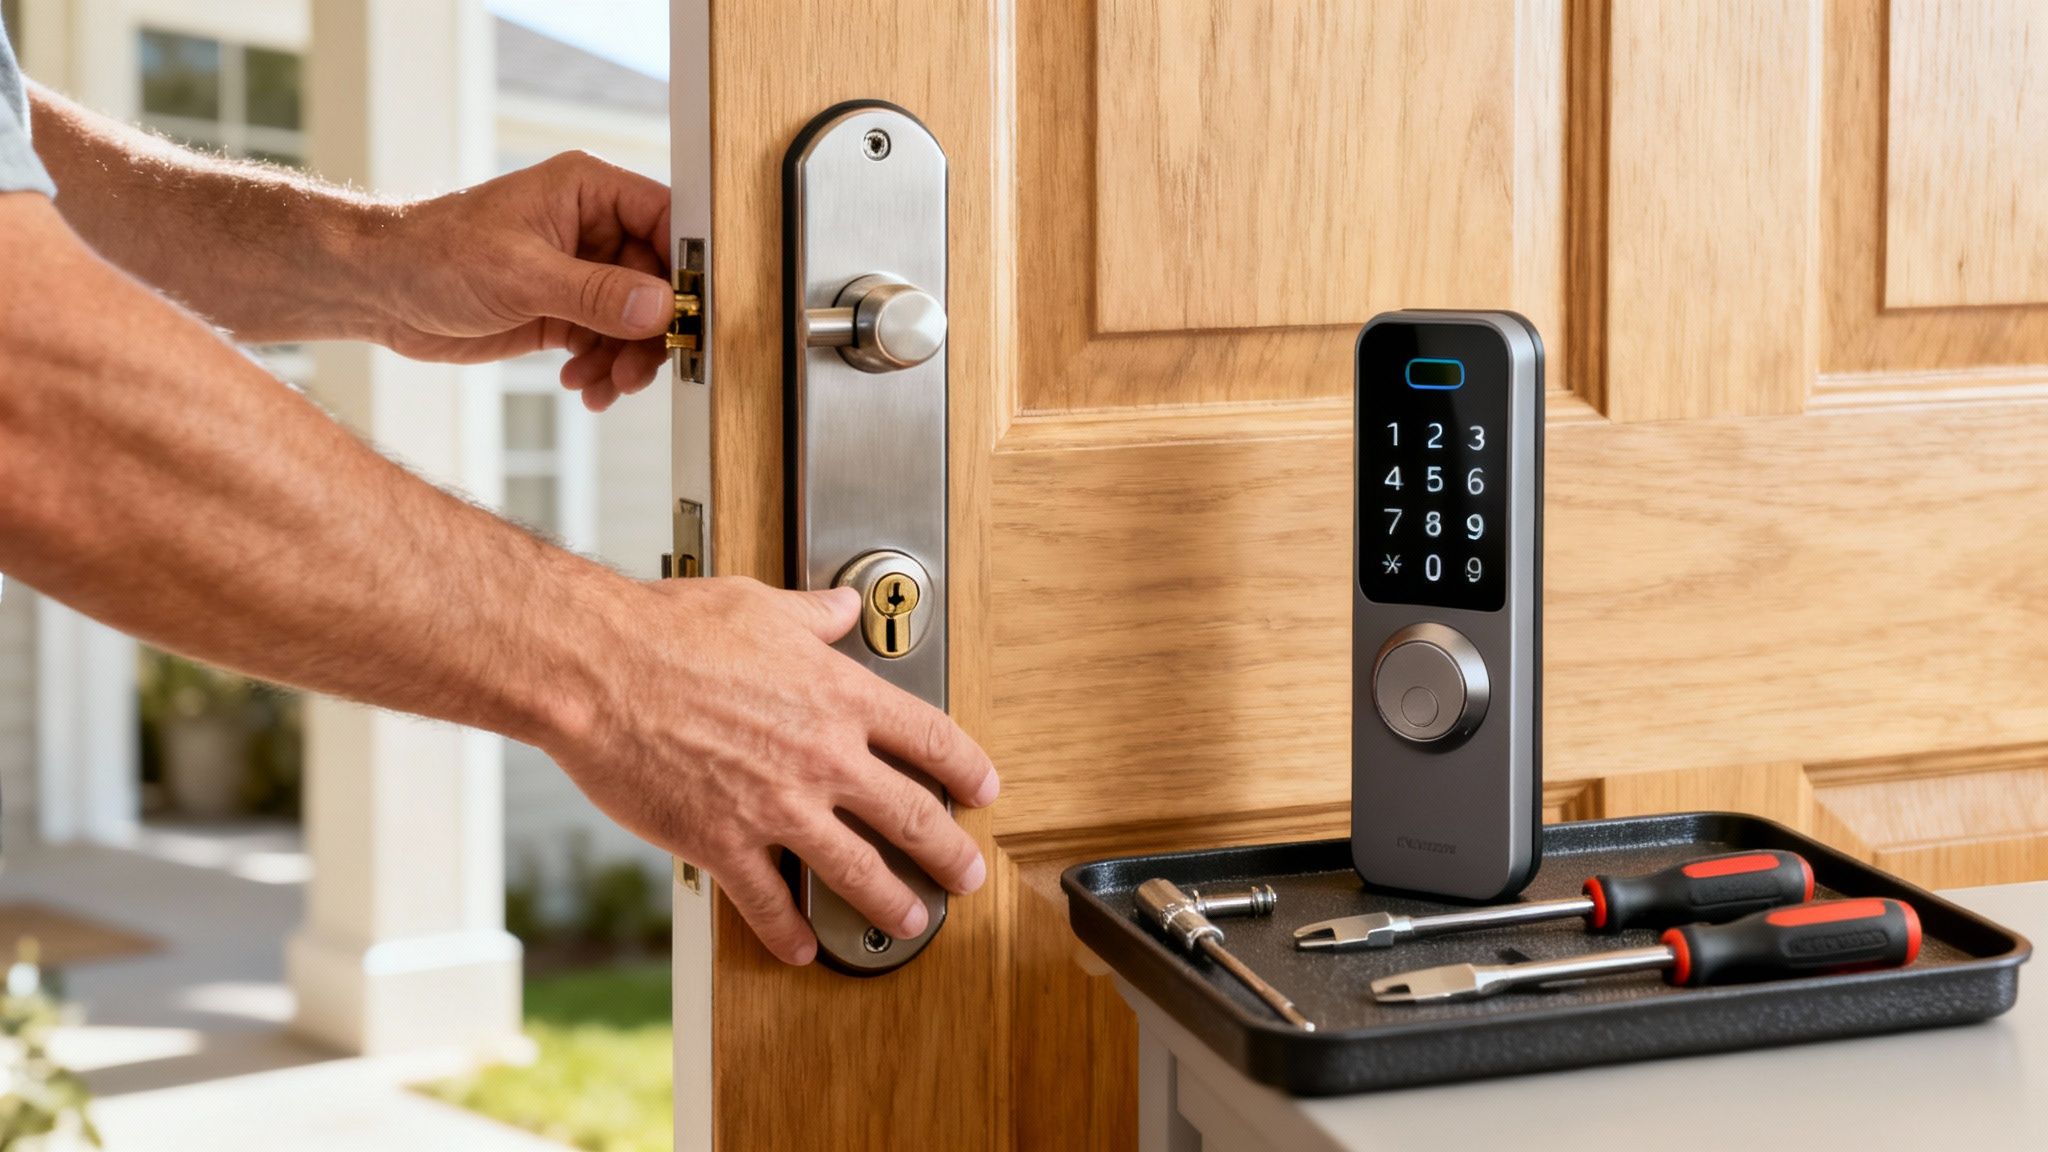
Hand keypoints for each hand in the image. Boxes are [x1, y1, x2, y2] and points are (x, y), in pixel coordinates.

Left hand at [369, 151, 672, 410]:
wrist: (380, 289)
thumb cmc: (435, 254)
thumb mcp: (522, 275)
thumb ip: (597, 292)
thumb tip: (661, 307)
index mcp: (588, 192)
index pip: (666, 218)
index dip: (685, 265)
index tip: (690, 311)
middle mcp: (592, 228)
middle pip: (658, 280)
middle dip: (651, 331)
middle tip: (638, 369)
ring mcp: (581, 272)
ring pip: (635, 320)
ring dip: (626, 359)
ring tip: (603, 387)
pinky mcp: (565, 310)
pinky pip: (607, 343)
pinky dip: (603, 370)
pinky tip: (582, 386)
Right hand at [549, 576, 998, 964]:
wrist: (598, 668)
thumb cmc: (669, 629)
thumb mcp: (759, 605)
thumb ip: (811, 616)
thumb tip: (839, 607)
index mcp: (838, 696)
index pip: (930, 738)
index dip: (967, 767)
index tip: (983, 787)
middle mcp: (821, 756)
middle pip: (913, 816)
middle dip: (950, 852)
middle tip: (968, 873)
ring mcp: (777, 806)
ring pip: (859, 870)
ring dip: (893, 902)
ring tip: (913, 920)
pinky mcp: (724, 843)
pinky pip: (767, 902)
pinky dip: (787, 933)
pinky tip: (800, 949)